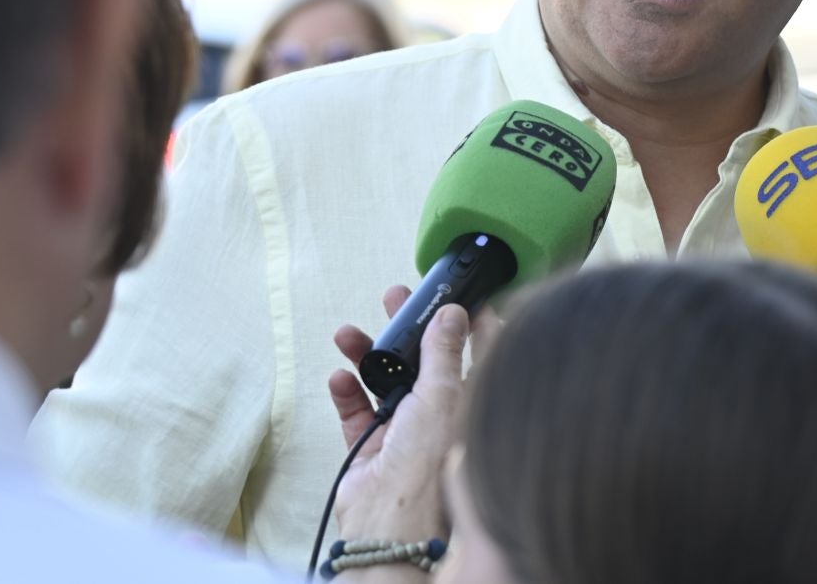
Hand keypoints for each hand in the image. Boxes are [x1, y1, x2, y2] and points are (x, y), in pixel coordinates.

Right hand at [326, 285, 498, 543]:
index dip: (469, 320)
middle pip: (424, 359)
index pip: (476, 351)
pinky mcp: (373, 447)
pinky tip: (339, 376)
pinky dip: (347, 393)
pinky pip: (357, 411)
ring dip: (367, 355)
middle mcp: (440, 413)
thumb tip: (454, 313)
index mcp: (469, 401)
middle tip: (394, 298)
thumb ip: (444, 353)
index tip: (460, 294)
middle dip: (407, 327)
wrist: (389, 522)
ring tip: (347, 333)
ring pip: (386, 380)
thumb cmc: (428, 464)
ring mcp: (405, 430)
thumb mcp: (441, 395)